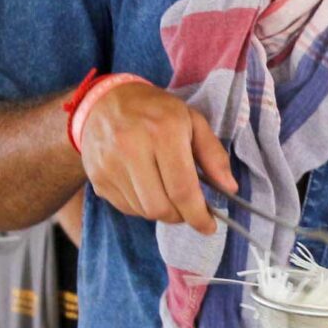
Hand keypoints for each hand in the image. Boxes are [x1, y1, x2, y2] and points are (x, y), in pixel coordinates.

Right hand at [78, 82, 237, 234]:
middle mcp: (132, 148)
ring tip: (166, 191)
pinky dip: (142, 206)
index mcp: (162, 132)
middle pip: (160, 207)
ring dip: (162, 210)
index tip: (209, 226)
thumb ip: (213, 154)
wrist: (103, 102)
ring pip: (143, 211)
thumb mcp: (192, 121)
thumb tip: (229, 188)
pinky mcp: (97, 178)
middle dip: (181, 216)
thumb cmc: (155, 111)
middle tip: (189, 208)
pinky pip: (126, 208)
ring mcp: (110, 165)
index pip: (181, 189)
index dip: (198, 215)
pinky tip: (147, 187)